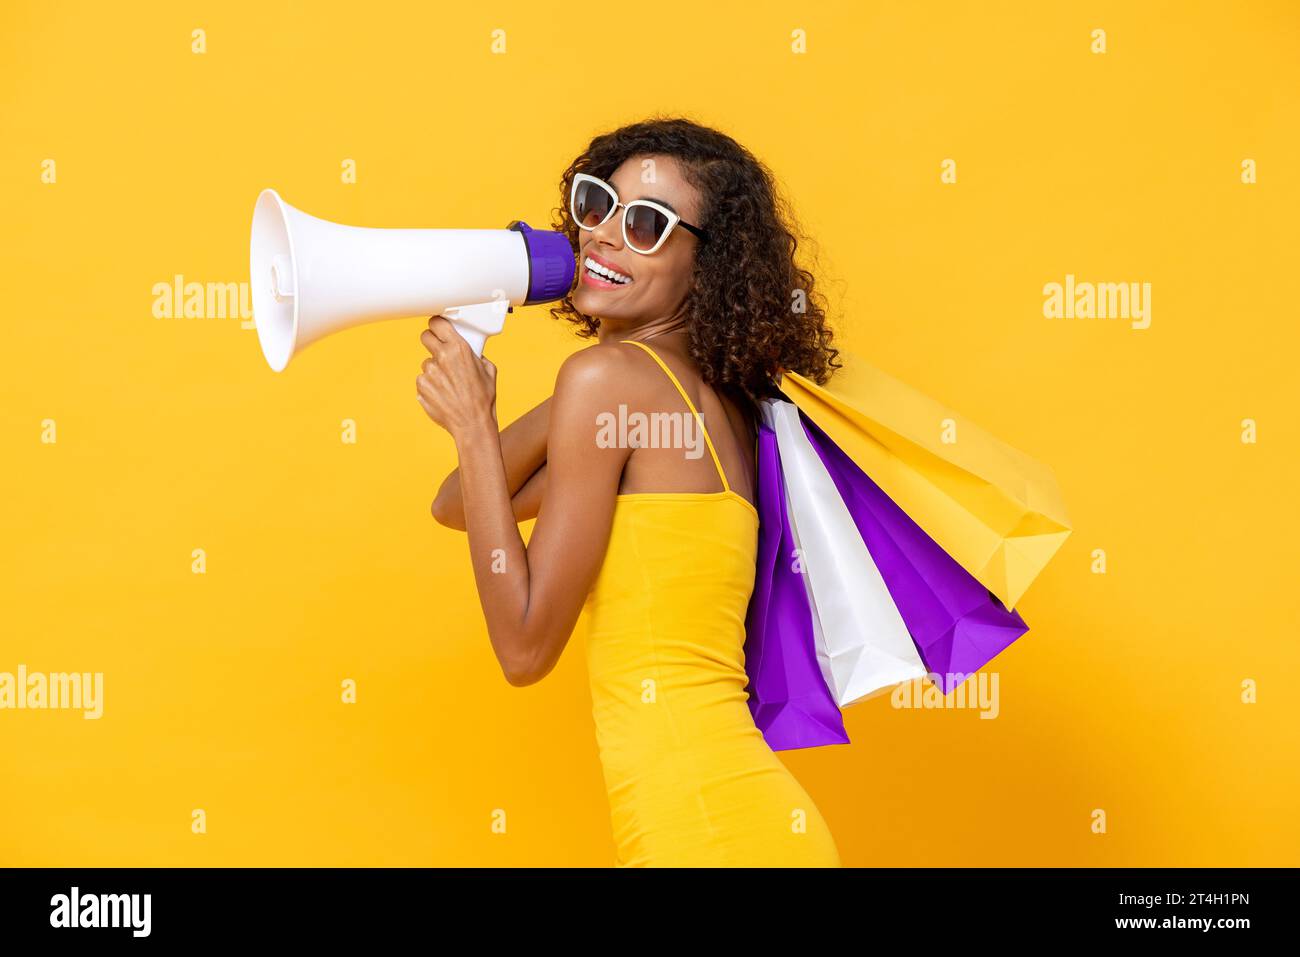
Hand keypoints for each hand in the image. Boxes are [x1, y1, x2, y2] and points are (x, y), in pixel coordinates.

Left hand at [416, 316, 497, 441]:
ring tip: (449, 383)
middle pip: (425, 336)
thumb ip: (477, 355)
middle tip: (440, 350)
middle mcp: (442, 357)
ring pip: (426, 362)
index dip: (437, 324)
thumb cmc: (483, 399)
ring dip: (435, 369)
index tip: (438, 328)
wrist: (472, 424)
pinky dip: (431, 384)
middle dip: (432, 341)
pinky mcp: (422, 386)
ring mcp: (429, 372)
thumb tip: (472, 350)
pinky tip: (443, 393)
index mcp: (459, 348)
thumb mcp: (489, 371)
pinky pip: (423, 379)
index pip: (437, 323)